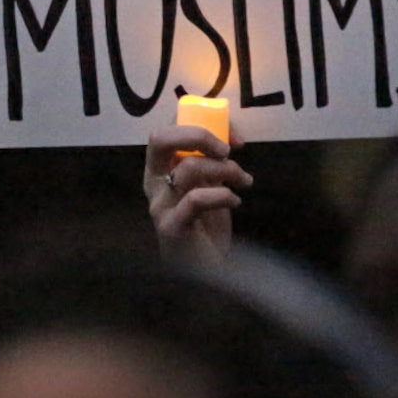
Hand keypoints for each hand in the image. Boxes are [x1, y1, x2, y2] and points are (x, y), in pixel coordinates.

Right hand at [144, 123, 251, 267]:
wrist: (206, 275)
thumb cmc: (206, 228)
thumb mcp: (208, 187)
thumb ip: (209, 163)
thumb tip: (229, 138)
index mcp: (159, 169)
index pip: (167, 128)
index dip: (202, 122)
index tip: (234, 138)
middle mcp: (153, 183)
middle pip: (160, 138)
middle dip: (199, 135)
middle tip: (227, 150)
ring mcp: (159, 205)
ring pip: (188, 167)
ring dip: (226, 170)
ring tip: (243, 182)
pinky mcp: (171, 227)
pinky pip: (195, 199)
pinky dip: (222, 195)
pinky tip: (235, 202)